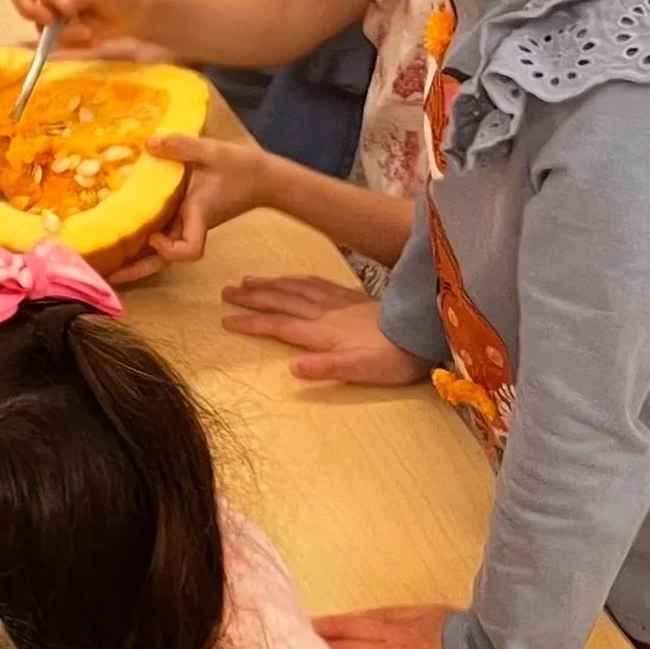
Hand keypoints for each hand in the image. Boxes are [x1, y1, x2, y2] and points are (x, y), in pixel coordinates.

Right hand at [13, 0, 158, 51]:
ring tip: (89, 33)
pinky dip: (72, 41)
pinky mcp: (60, 32)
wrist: (136, 15)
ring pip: (39, 25)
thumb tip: (59, 5)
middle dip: (31, 11)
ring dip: (64, 32)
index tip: (63, 7)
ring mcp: (53, 12)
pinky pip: (54, 41)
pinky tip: (91, 37)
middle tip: (49, 21)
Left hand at [110, 132, 284, 279]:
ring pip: (161, 252)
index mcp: (199, 214)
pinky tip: (122, 238)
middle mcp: (191, 224)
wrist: (265, 179)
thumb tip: (149, 144)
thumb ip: (183, 146)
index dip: (170, 250)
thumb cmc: (243, 167)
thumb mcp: (214, 151)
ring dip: (136, 260)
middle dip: (138, 271)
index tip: (153, 236)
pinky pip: (163, 236)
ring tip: (106, 264)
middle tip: (107, 277)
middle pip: (165, 260)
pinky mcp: (186, 217)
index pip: (190, 250)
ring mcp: (188, 223)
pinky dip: (143, 242)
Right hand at [218, 275, 429, 385]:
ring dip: (270, 285)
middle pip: (282, 301)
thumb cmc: (393, 358)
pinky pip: (316, 283)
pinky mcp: (352, 297)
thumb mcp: (361, 371)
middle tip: (226, 292)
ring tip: (248, 281)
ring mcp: (339, 302)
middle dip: (253, 297)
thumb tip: (291, 368)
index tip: (226, 321)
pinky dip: (297, 279)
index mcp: (323, 333)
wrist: (423, 331)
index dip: (252, 323)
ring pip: (296, 289)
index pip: (279, 326)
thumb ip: (326, 368)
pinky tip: (292, 278)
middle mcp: (326, 313)